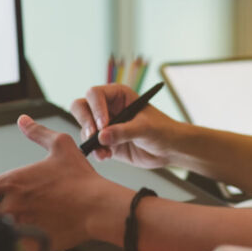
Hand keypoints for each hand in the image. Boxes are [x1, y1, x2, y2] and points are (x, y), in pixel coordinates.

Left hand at [0, 114, 129, 250]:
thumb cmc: (80, 178)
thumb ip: (38, 132)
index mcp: (12, 182)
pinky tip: (18, 244)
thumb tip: (23, 120)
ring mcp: (19, 227)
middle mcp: (11, 205)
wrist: (97, 207)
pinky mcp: (31, 244)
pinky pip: (13, 248)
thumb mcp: (60, 145)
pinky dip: (12, 246)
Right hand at [70, 83, 185, 167]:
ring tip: (106, 151)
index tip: (103, 125)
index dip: (95, 108)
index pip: (95, 94)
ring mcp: (105, 125)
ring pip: (85, 128)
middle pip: (81, 107)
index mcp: (118, 95)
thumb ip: (124, 131)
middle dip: (85, 122)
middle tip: (93, 136)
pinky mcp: (106, 142)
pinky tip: (106, 156)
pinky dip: (96, 152)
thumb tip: (101, 136)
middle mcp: (108, 107)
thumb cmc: (163, 130)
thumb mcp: (145, 128)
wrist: (170, 149)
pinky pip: (92, 145)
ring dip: (91, 141)